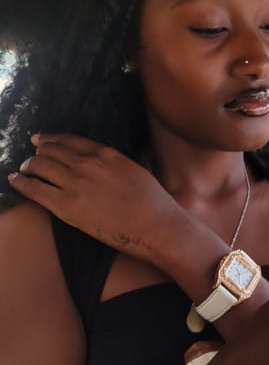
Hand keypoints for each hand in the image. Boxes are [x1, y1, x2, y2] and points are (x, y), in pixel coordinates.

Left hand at [8, 133, 185, 264]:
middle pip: (51, 151)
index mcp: (106, 153)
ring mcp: (75, 184)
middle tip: (32, 158)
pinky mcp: (67, 206)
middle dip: (38, 153)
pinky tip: (15, 180)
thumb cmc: (154, 203)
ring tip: (23, 170)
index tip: (41, 140)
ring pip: (39, 166)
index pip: (69, 140)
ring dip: (28, 166)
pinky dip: (21, 183)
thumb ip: (117, 161)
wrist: (156, 226)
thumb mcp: (137, 169)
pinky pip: (34, 189)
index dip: (51, 138)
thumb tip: (109, 160)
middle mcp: (87, 164)